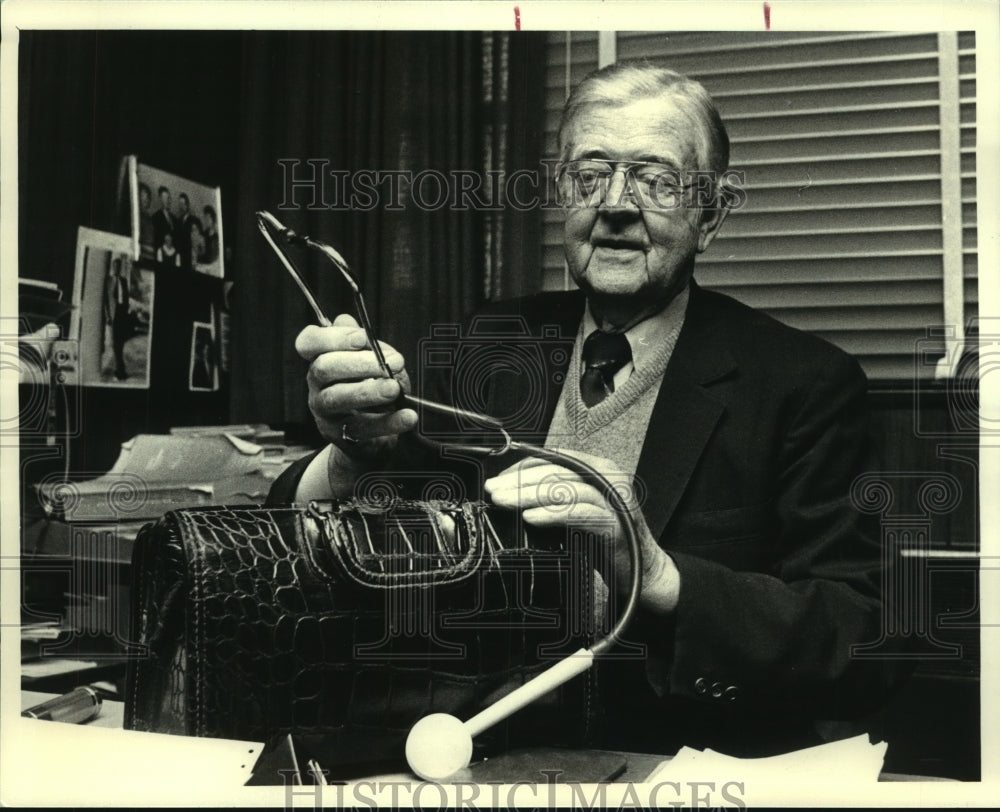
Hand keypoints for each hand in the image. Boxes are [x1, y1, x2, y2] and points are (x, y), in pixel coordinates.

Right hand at [295, 313, 417, 460]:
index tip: (363, 337)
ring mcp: (325, 412)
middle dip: (359, 362)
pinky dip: (388, 422)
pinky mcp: (341, 435)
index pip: (308, 342)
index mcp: (321, 359)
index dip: (332, 337)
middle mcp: (317, 384)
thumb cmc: (371, 388)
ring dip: (368, 391)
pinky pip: (362, 428)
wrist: (371, 435)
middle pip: (324, 368)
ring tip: (394, 389)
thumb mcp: (372, 362)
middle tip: (396, 362)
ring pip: (337, 398)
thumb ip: (364, 344)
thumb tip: (346, 320)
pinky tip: (408, 416)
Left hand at [484, 449, 679, 612]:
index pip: (554, 458)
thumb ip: (554, 497)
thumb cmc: (604, 540)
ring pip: (565, 488)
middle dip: (519, 481)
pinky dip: (552, 514)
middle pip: (556, 471)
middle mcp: (608, 477)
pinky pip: (579, 513)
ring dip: (529, 495)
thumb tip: (509, 494)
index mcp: (598, 468)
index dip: (522, 467)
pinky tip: (531, 518)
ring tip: (504, 502)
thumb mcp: (576, 511)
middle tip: (493, 491)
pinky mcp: (616, 523)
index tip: (498, 481)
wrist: (643, 572)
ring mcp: (614, 499)